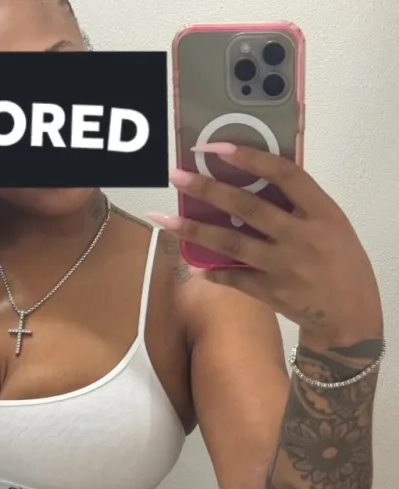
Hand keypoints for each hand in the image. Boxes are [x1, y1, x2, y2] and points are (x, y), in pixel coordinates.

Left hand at [149, 144, 382, 346]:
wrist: (349, 314)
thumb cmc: (340, 261)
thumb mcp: (332, 224)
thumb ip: (299, 204)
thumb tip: (253, 180)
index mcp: (322, 212)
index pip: (284, 175)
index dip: (250, 158)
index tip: (216, 148)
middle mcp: (301, 237)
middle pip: (247, 208)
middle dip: (208, 189)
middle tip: (176, 177)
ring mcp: (283, 267)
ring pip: (232, 244)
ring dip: (195, 230)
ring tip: (165, 218)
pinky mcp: (271, 293)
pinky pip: (233, 278)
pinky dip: (212, 271)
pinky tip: (192, 265)